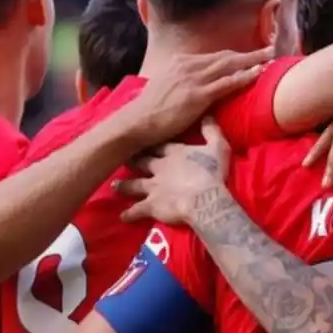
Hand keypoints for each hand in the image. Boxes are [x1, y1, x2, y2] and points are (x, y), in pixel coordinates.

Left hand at [116, 117, 231, 223]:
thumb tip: (207, 115)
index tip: (142, 139)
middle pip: (141, 162)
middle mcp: (159, 168)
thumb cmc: (212, 173)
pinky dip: (129, 214)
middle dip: (132, 160)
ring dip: (124, 186)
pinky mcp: (151, 205)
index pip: (158, 145)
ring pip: (134, 185)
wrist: (204, 198)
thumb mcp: (218, 147)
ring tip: (114, 186)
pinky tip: (123, 216)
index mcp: (174, 153)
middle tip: (122, 159)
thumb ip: (212, 131)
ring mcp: (153, 187)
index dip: (151, 142)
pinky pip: (137, 210)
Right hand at [119, 47, 273, 148]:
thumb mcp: (167, 86)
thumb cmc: (152, 110)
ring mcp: (193, 78)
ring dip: (253, 61)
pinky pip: (227, 83)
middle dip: (249, 53)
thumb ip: (184, 81)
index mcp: (181, 61)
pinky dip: (245, 76)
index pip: (214, 56)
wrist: (138, 121)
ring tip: (271, 58)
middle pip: (226, 56)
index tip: (251, 55)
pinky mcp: (198, 95)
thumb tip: (198, 86)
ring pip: (229, 65)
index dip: (235, 56)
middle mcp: (188, 65)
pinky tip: (258, 74)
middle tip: (270, 49)